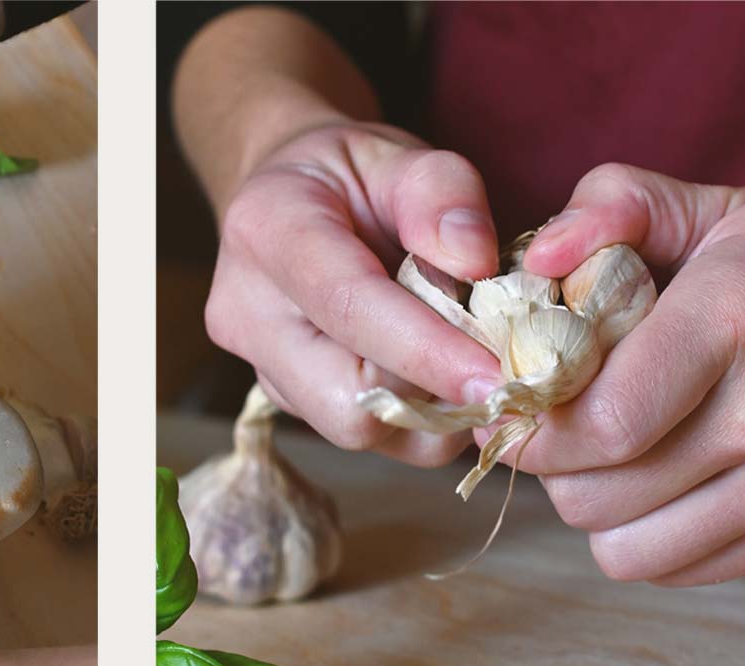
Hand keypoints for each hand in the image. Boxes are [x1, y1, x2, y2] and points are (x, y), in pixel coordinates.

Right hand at [203, 122, 505, 466]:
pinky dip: (420, 418)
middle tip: (497, 362)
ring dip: (432, 410)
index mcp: (268, 231)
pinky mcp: (290, 402)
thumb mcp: (398, 151)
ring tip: (468, 356)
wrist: (292, 198)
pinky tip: (440, 373)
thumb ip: (442, 191)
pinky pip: (367, 436)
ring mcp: (262, 367)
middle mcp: (247, 313)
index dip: (425, 349)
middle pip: (343, 400)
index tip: (497, 374)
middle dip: (430, 393)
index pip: (346, 307)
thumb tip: (474, 264)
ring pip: (359, 429)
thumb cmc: (350, 174)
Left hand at [508, 163, 744, 585]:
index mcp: (737, 315)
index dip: (531, 424)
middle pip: (597, 492)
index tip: (513, 401)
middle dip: (551, 463)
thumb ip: (614, 206)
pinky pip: (676, 568)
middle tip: (554, 424)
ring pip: (627, 547)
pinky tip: (655, 482)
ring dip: (593, 507)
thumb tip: (534, 264)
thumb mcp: (714, 204)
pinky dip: (643, 537)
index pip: (599, 419)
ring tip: (605, 455)